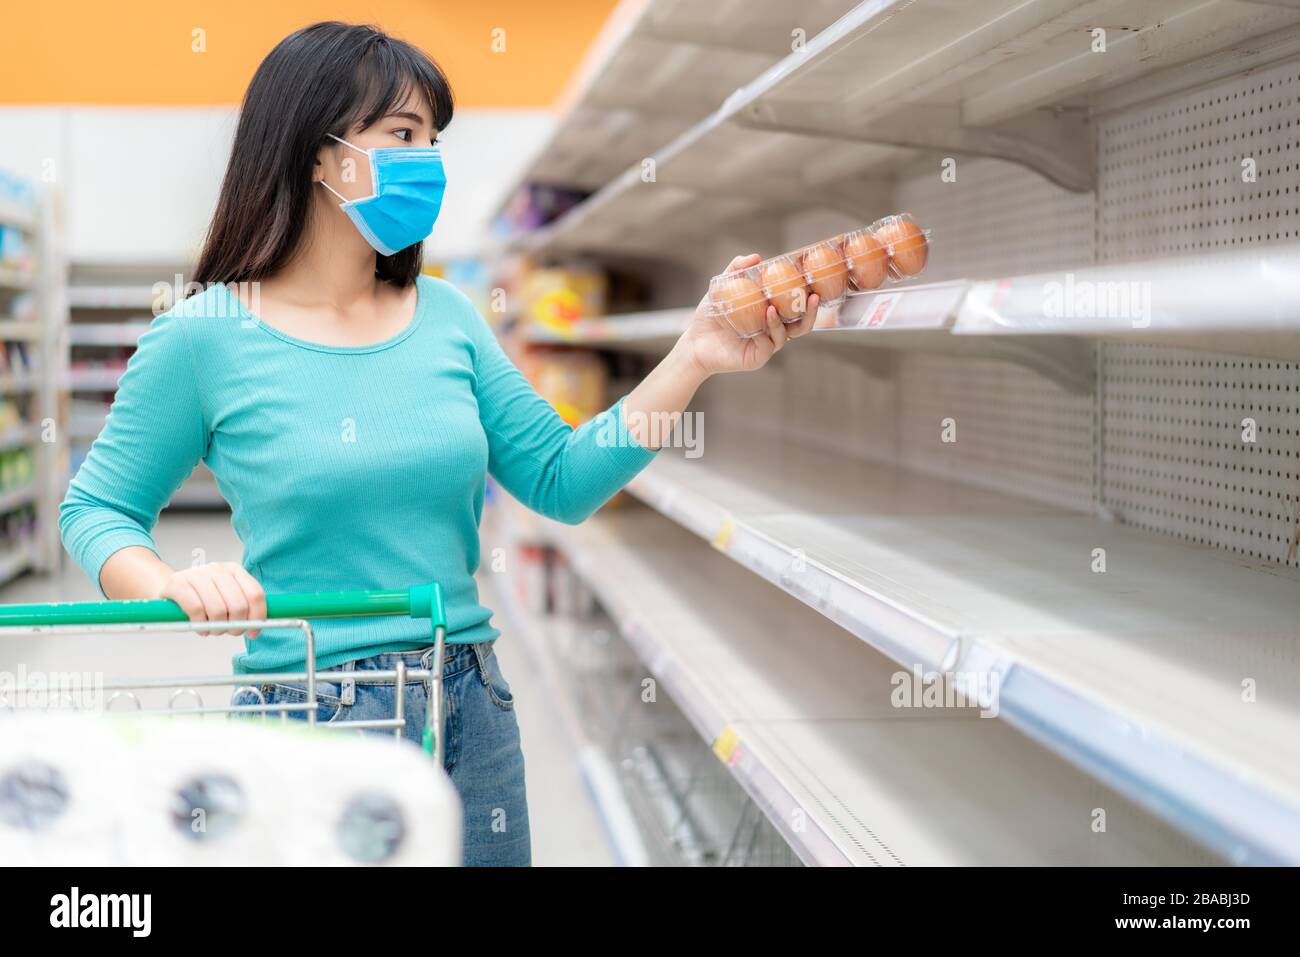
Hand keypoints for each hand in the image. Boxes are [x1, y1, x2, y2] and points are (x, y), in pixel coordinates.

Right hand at [159, 562, 266, 637]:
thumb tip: (257, 627)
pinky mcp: (177, 584)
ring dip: (216, 628)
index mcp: (234, 570)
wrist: (170, 591)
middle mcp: (217, 569)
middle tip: (228, 631)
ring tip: (211, 629)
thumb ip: (244, 607)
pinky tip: (198, 625)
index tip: (254, 632)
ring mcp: (196, 574)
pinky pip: (196, 610)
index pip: (255, 594)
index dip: (257, 617)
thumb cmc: (202, 599)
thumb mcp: (226, 598)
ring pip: (218, 610)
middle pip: (239, 605)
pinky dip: (199, 624)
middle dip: (235, 626)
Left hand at [680, 253, 820, 376]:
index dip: (808, 296)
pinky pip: (768, 347)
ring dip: (782, 321)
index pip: (796, 306)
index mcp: (771, 314)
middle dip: (811, 312)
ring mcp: (766, 345)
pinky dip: (767, 334)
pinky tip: (762, 322)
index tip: (815, 282)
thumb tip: (756, 257)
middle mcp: (773, 330)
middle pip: (801, 324)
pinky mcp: (757, 358)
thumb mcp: (722, 288)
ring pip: (786, 335)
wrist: (695, 342)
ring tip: (773, 308)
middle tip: (814, 296)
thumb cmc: (711, 316)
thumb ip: (736, 271)